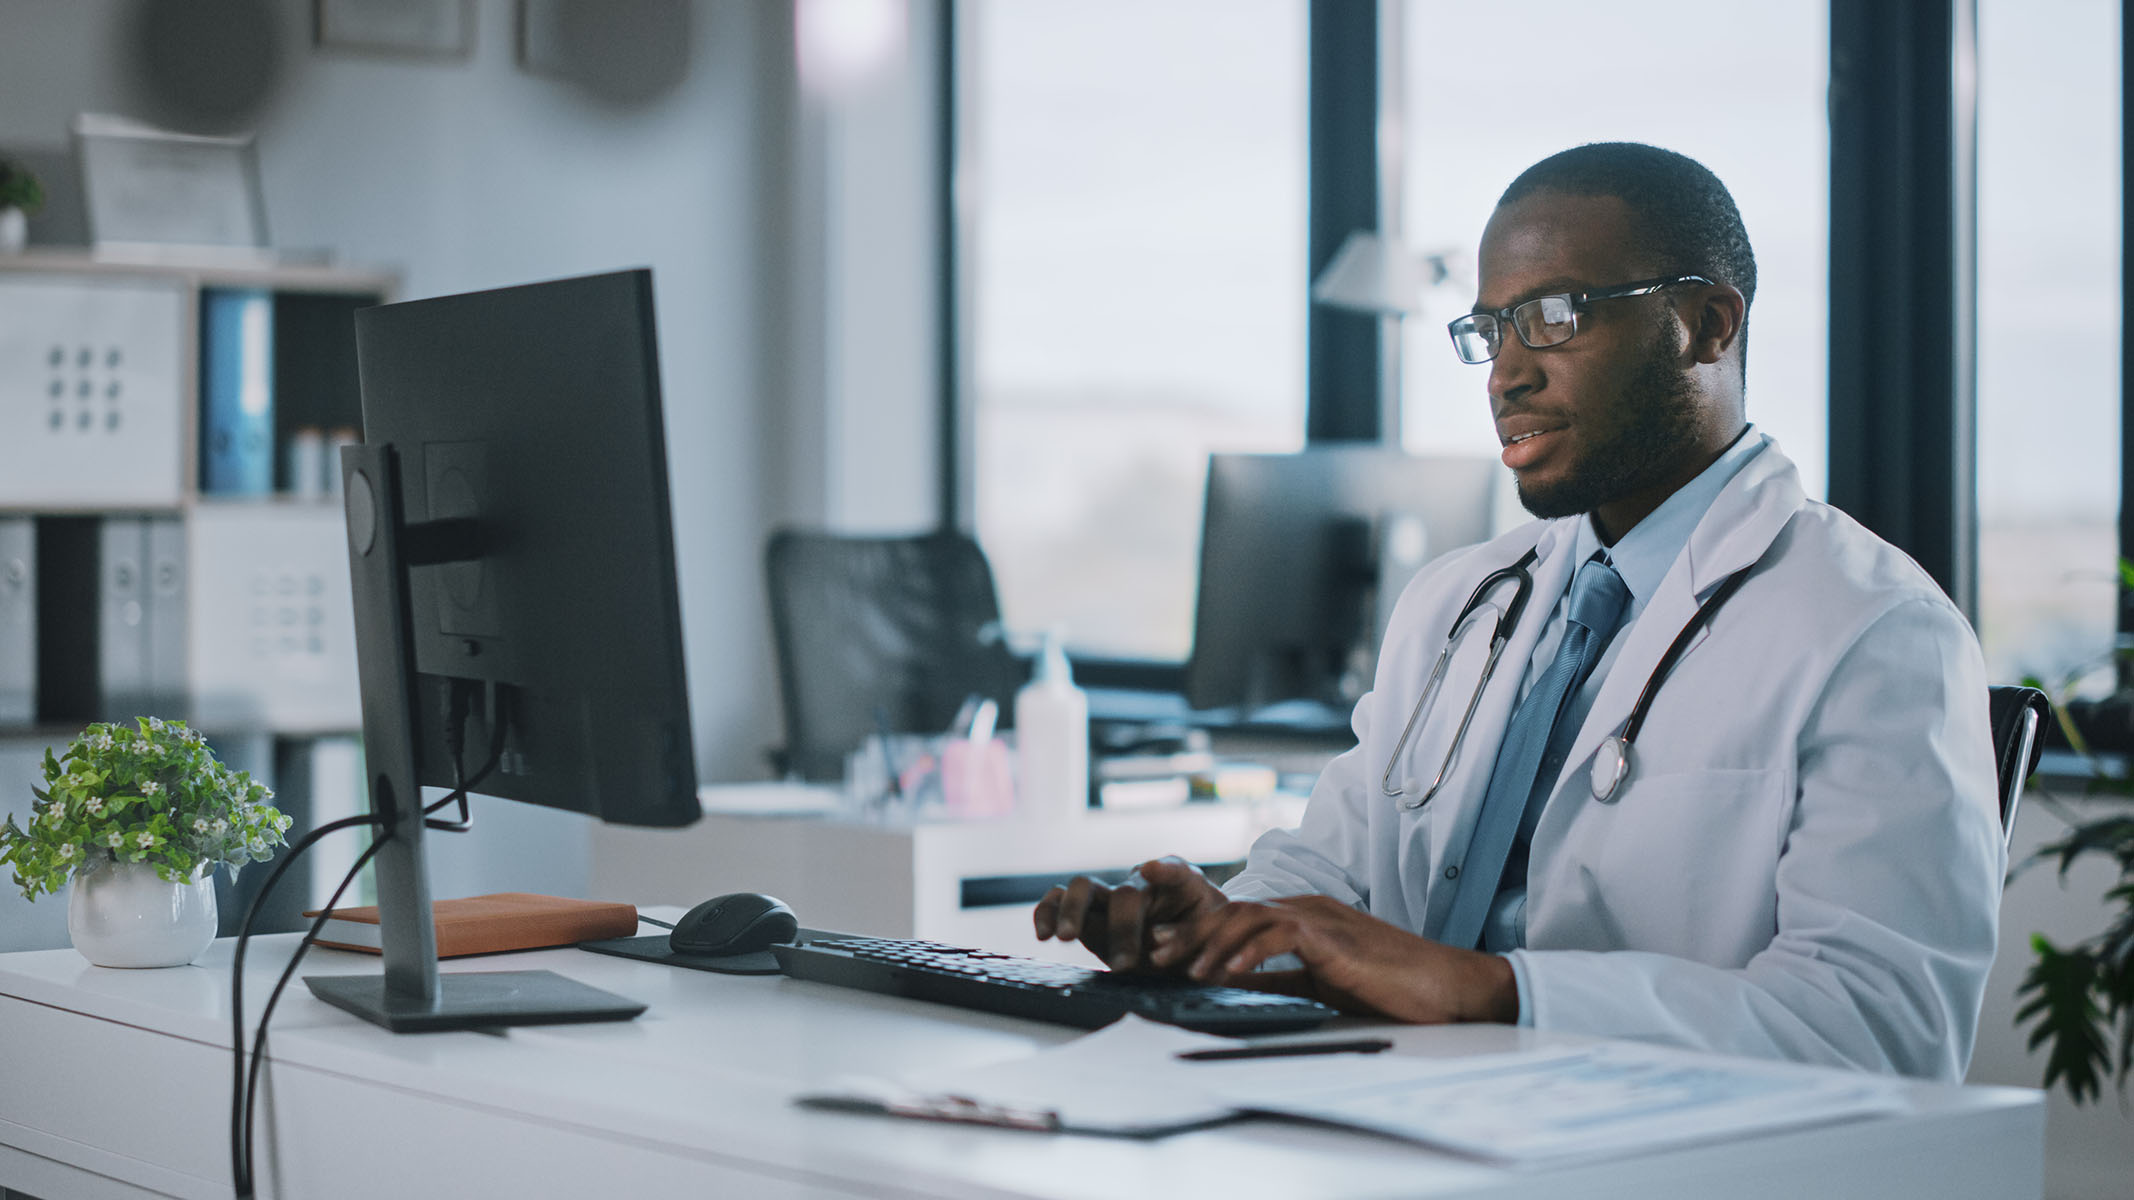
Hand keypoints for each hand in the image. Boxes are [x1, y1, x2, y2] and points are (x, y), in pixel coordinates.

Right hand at [1032, 856, 1225, 970]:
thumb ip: (1192, 942)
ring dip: (1074, 911)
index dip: (1162, 870)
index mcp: (1183, 886)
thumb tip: (1164, 944)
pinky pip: (1060, 902)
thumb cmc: (1208, 943)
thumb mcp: (1214, 944)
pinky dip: (1048, 912)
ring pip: (1085, 888)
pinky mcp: (1088, 915)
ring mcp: (1112, 898)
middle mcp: (1143, 886)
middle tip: (1125, 963)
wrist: (1191, 951)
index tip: (1149, 871)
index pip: (1175, 872)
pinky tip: (1043, 933)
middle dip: (1122, 926)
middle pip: (1127, 893)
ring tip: (1066, 937)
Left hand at [1147, 894, 1518, 1024]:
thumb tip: (1237, 988)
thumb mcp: (1322, 984)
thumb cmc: (1391, 987)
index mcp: (1303, 916)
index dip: (1197, 930)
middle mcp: (1307, 908)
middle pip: (1234, 911)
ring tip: (1182, 968)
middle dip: (1190, 933)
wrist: (1448, 987)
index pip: (1238, 915)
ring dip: (1210, 942)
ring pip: (1249, 918)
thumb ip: (1283, 979)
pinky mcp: (1334, 939)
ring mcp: (1321, 919)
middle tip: (1156, 955)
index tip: (1165, 949)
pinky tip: (1226, 973)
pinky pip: (1280, 937)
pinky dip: (1248, 953)